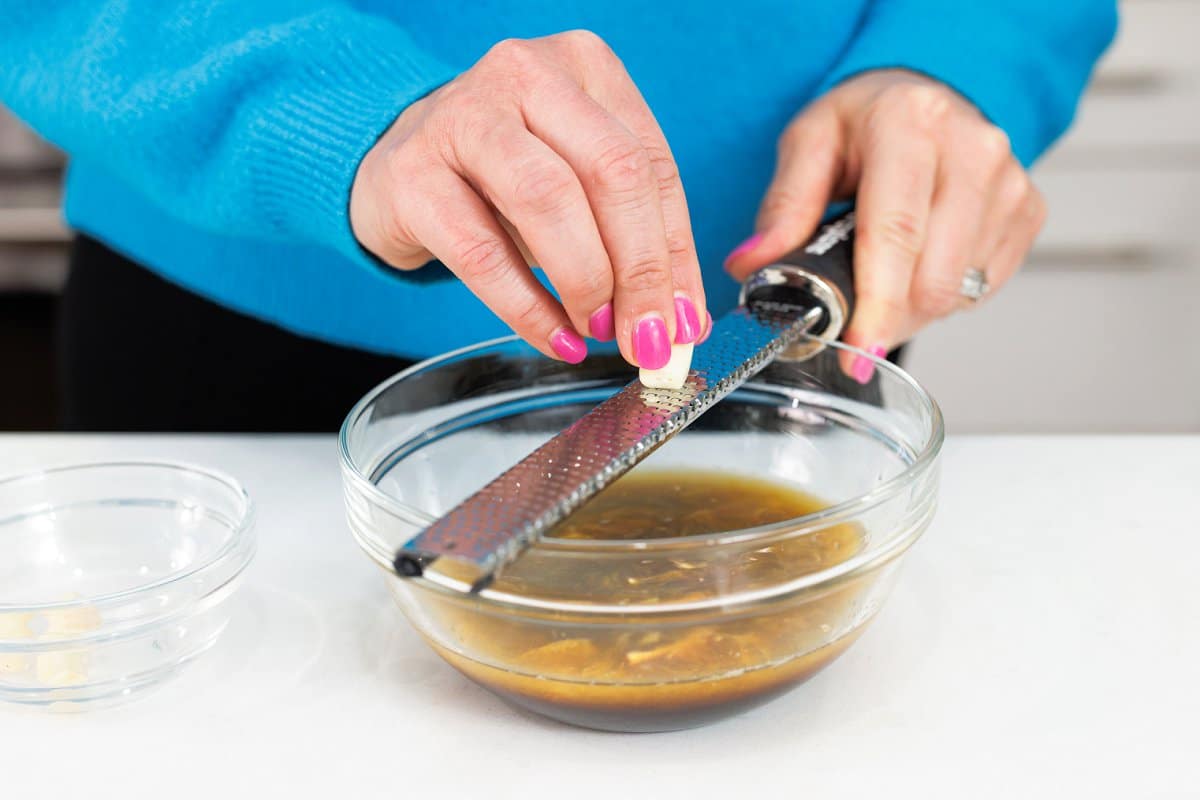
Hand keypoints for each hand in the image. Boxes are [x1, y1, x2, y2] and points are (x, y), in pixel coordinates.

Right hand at [350, 31, 706, 368]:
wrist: (394, 165)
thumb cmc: (503, 177)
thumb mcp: (578, 188)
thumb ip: (635, 242)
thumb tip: (684, 323)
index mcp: (585, 65)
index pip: (652, 165)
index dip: (677, 253)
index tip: (684, 322)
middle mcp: (525, 73)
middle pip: (611, 173)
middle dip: (640, 270)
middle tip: (648, 338)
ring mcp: (461, 116)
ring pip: (548, 202)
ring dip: (586, 282)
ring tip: (599, 330)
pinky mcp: (410, 173)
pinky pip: (482, 253)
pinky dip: (528, 308)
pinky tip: (555, 337)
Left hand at [724, 70, 1045, 380]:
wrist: (923, 95)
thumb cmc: (863, 123)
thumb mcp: (808, 144)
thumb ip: (783, 206)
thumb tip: (752, 264)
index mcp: (909, 123)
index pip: (895, 233)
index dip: (877, 304)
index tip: (858, 351)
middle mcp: (972, 148)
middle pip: (931, 276)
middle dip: (885, 315)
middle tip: (850, 313)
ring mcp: (1009, 181)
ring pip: (957, 291)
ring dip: (912, 308)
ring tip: (884, 274)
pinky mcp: (1028, 209)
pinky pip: (980, 288)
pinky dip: (943, 294)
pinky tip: (920, 262)